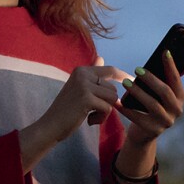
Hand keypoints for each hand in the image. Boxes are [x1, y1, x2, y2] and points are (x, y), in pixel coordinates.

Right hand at [20, 57, 127, 172]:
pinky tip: (89, 120)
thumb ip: (92, 75)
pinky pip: (107, 108)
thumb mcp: (79, 88)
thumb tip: (101, 57)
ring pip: (112, 98)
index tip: (132, 81)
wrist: (50, 126)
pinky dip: (101, 118)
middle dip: (107, 103)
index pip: (110, 70)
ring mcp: (84, 85)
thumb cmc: (67, 110)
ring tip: (89, 115)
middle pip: (113, 88)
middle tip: (92, 111)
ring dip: (104, 111)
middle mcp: (82, 74)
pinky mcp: (86, 98)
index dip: (123, 76)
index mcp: (81, 70)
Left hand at [119, 50, 183, 146]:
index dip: (171, 66)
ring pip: (153, 105)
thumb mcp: (160, 93)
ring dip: (138, 92)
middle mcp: (177, 110)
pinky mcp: (153, 131)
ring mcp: (166, 122)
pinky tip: (117, 101)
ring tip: (125, 83)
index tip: (164, 52)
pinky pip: (138, 118)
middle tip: (137, 69)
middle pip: (165, 92)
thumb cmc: (151, 106)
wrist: (143, 133)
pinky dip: (127, 109)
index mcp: (180, 98)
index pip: (177, 80)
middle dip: (151, 79)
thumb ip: (169, 77)